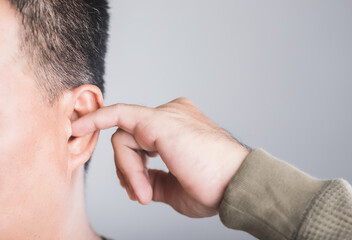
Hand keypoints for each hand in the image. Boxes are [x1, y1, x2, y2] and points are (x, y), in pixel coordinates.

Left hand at [72, 98, 249, 217]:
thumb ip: (153, 180)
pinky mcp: (157, 120)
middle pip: (131, 138)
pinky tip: (79, 127)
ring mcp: (166, 115)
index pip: (142, 141)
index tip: (133, 188)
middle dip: (129, 170)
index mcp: (180, 128)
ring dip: (129, 170)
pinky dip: (96, 120)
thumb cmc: (214, 187)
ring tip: (144, 193)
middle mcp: (173, 115)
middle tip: (141, 195)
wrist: (235, 184)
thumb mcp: (175, 188)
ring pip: (125, 138)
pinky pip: (118, 115)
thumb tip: (136, 182)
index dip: (133, 167)